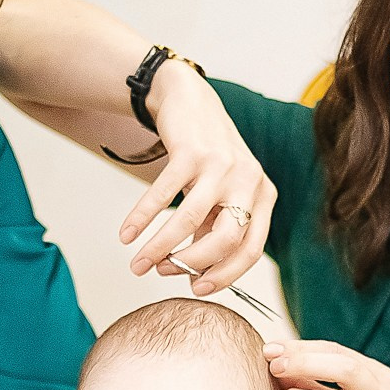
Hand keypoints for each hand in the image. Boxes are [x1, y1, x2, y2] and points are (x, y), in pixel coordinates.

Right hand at [119, 61, 275, 291]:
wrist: (190, 100)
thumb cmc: (207, 157)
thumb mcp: (220, 194)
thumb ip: (213, 230)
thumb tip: (194, 274)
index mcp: (262, 196)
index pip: (251, 250)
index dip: (224, 275)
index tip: (196, 289)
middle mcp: (248, 181)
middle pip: (227, 239)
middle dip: (192, 265)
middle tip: (163, 274)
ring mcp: (221, 165)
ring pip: (190, 219)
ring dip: (160, 247)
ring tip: (138, 264)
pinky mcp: (192, 152)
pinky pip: (163, 195)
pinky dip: (141, 218)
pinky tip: (127, 234)